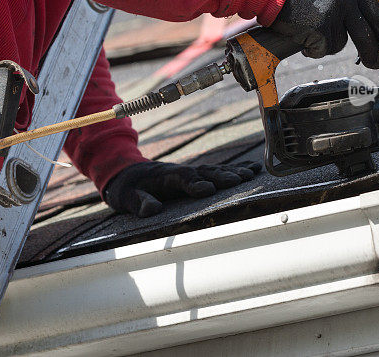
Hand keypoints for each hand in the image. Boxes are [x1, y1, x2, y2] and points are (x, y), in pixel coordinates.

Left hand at [104, 160, 261, 216]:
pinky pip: (216, 171)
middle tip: (240, 180)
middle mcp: (180, 171)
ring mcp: (189, 172)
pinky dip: (234, 169)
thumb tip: (151, 210)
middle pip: (203, 172)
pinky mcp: (195, 174)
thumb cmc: (126, 188)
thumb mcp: (126, 197)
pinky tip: (252, 169)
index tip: (208, 189)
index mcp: (163, 176)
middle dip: (221, 175)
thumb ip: (139, 202)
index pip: (181, 178)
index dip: (194, 183)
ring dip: (232, 172)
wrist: (126, 173)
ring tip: (251, 175)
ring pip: (213, 170)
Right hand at [270, 0, 378, 68]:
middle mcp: (347, 0)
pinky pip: (321, 49)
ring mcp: (333, 15)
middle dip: (372, 54)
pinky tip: (302, 35)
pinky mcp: (319, 29)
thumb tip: (365, 20)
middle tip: (375, 64)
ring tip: (310, 29)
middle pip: (366, 36)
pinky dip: (312, 48)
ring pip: (339, 44)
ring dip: (325, 43)